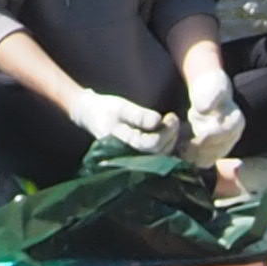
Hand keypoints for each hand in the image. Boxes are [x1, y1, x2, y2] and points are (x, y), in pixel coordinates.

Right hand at [58, 82, 175, 157]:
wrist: (92, 116)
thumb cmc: (106, 109)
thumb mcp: (121, 108)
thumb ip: (138, 116)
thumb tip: (157, 120)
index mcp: (122, 143)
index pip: (149, 145)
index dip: (164, 132)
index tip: (170, 116)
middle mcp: (129, 155)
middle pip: (158, 152)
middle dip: (170, 134)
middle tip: (173, 117)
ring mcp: (135, 157)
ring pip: (161, 155)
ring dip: (171, 138)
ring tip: (172, 121)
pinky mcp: (141, 156)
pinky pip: (158, 154)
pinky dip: (167, 142)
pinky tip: (169, 130)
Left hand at [178, 59, 244, 165]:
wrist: (207, 93)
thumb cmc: (209, 87)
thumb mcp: (210, 87)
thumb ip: (208, 97)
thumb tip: (203, 110)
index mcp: (236, 120)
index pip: (227, 132)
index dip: (213, 135)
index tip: (198, 134)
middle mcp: (232, 136)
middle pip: (219, 150)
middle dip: (201, 148)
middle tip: (184, 145)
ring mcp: (222, 146)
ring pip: (210, 159)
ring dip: (195, 156)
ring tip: (180, 149)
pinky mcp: (210, 151)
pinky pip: (201, 160)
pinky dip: (190, 158)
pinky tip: (179, 151)